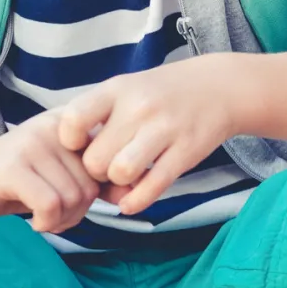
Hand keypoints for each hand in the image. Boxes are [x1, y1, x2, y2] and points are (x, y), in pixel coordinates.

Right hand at [0, 110, 99, 233]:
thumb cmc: (14, 178)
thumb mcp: (59, 174)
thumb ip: (92, 179)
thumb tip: (130, 195)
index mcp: (73, 124)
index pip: (111, 162)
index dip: (101, 192)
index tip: (78, 203)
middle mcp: (57, 128)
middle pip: (92, 185)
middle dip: (78, 213)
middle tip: (54, 217)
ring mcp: (34, 145)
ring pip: (74, 197)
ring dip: (61, 221)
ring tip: (43, 219)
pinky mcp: (14, 167)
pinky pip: (50, 205)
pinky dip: (46, 223)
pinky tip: (33, 221)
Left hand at [57, 56, 235, 215]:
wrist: (220, 86)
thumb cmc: (161, 93)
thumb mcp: (126, 88)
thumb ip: (96, 116)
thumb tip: (66, 157)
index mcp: (119, 89)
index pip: (73, 119)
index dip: (69, 141)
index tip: (80, 144)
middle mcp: (141, 107)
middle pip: (95, 159)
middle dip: (96, 171)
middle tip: (107, 165)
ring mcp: (166, 128)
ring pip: (121, 173)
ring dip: (118, 183)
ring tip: (125, 176)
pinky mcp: (187, 151)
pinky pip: (152, 187)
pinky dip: (136, 201)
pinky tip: (133, 198)